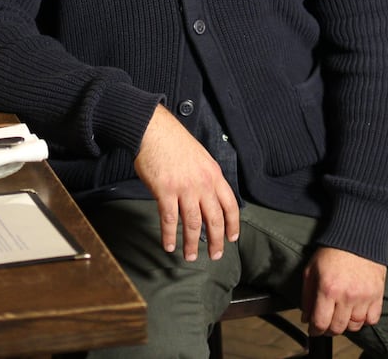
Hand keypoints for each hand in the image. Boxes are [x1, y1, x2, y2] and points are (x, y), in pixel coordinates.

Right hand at [133, 104, 239, 261]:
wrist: (154, 130)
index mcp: (214, 174)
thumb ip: (207, 178)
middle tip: (215, 255)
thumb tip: (208, 198)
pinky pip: (169, 219)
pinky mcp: (165, 191)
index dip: (233, 225)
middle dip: (216, 241)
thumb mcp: (201, 158)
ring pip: (192, 223)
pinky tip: (169, 246)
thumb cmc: (175, 142)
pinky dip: (169, 235)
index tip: (231, 238)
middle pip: (214, 219)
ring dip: (192, 244)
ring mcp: (184, 188)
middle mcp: (202, 183)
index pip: (230, 205)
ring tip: (190, 257)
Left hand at [301, 247, 386, 336]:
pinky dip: (365, 320)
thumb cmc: (332, 252)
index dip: (315, 330)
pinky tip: (357, 311)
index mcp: (328, 289)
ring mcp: (364, 296)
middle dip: (329, 329)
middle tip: (327, 323)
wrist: (356, 237)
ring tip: (342, 315)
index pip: (321, 323)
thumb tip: (306, 318)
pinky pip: (372, 319)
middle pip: (338, 328)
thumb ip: (307, 296)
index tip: (314, 329)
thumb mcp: (311, 270)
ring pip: (355, 326)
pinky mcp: (377, 294)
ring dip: (346, 324)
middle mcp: (347, 296)